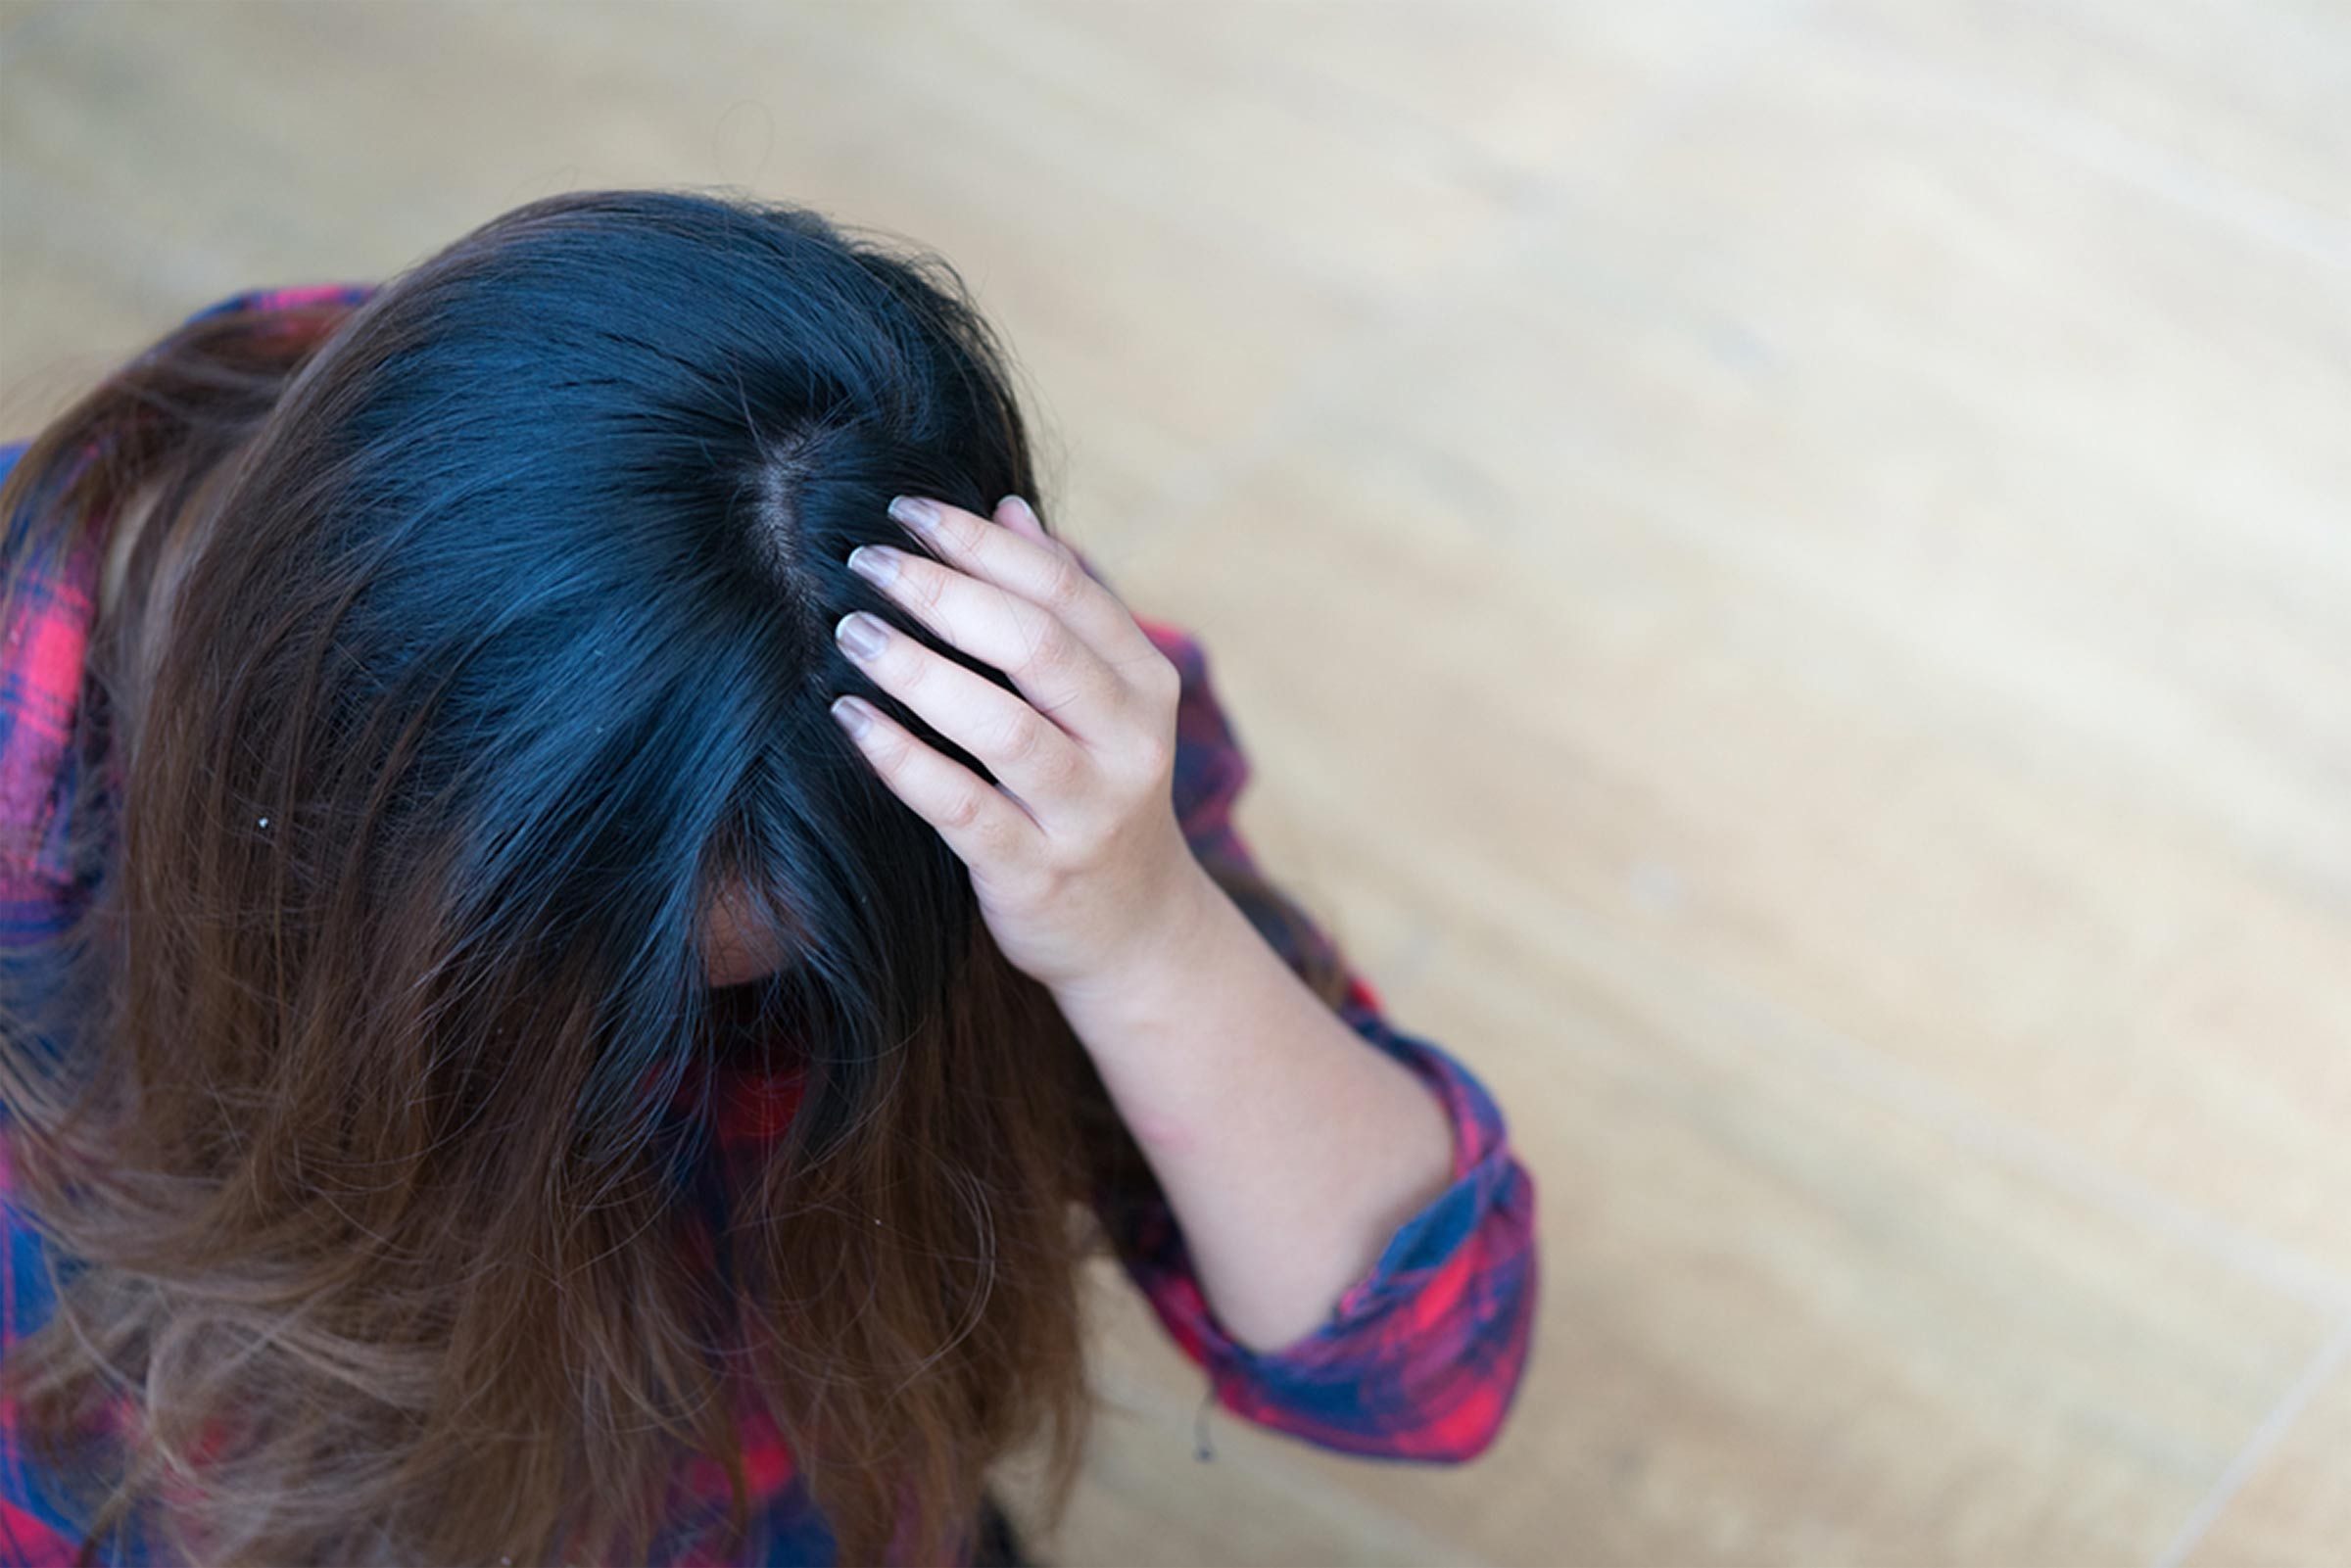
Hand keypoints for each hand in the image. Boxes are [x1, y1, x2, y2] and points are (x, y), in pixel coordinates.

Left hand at [827, 493, 1216, 995]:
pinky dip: (900, 758)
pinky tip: (848, 718)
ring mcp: (1087, 813)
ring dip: (916, 668)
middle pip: (1037, 645)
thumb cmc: (1096, 793)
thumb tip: (1008, 507)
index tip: (905, 508)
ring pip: (1001, 726)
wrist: (1134, 932)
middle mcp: (1128, 744)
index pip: (1065, 590)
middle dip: (944, 591)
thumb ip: (1064, 608)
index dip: (981, 542)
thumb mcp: (1104, 701)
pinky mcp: (1036, 874)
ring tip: (848, 631)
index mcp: (1146, 684)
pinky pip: (961, 807)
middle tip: (864, 559)